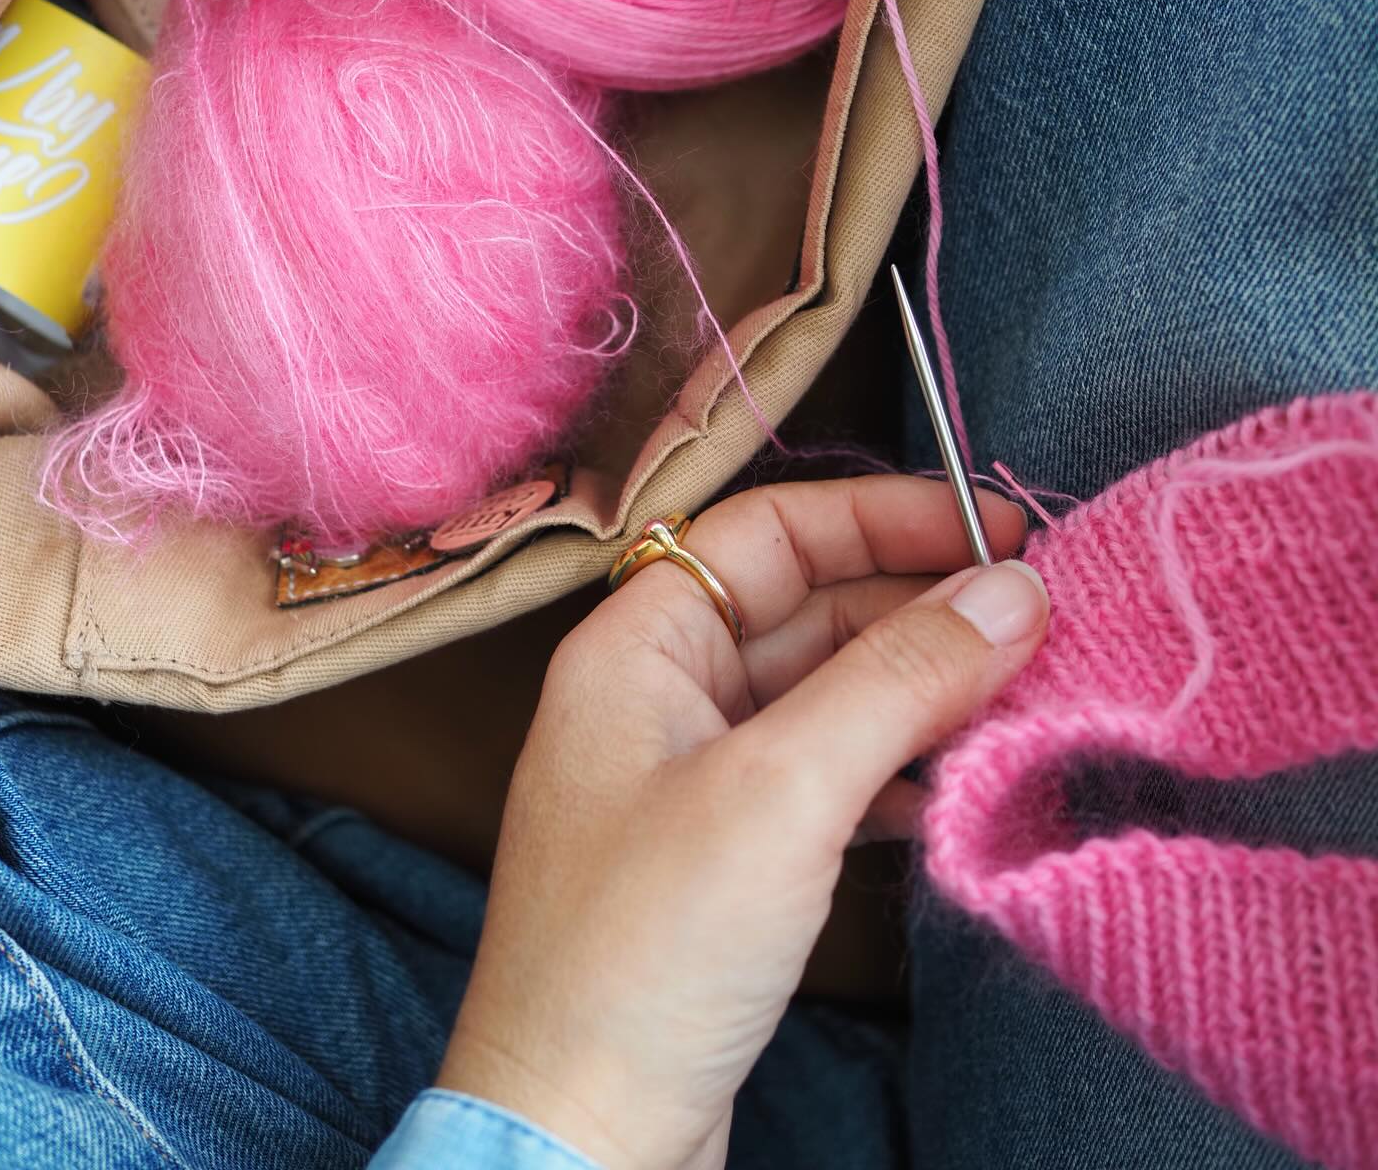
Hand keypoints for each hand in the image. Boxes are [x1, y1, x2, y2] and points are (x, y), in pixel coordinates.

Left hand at [438, 475, 1047, 1169]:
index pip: (771, 531)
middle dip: (923, 610)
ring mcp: (695, 782)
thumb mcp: (783, 792)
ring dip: (925, 693)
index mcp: (637, 646)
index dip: (885, 516)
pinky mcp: (731, 862)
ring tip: (1027, 701)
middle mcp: (660, 697)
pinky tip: (966, 788)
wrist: (579, 1143)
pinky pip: (830, 777)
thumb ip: (899, 679)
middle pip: (809, 608)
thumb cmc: (646, 950)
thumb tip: (1012, 589)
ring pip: (829, 696)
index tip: (998, 530)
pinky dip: (902, 772)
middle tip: (1043, 622)